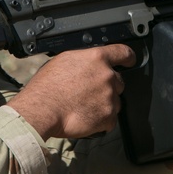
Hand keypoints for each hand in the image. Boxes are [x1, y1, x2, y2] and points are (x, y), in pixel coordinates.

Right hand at [8, 44, 135, 139]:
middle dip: (107, 86)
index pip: (123, 53)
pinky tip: (86, 117)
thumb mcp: (64, 60)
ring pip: (115, 100)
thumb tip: (89, 63)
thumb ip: (84, 60)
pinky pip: (110, 119)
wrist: (42, 110)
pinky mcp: (108, 117)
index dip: (128, 57)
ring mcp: (109, 97)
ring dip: (104, 104)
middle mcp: (107, 76)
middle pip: (117, 80)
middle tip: (89, 93)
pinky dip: (101, 120)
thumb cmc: (46, 87)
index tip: (130, 61)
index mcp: (97, 58)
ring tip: (84, 107)